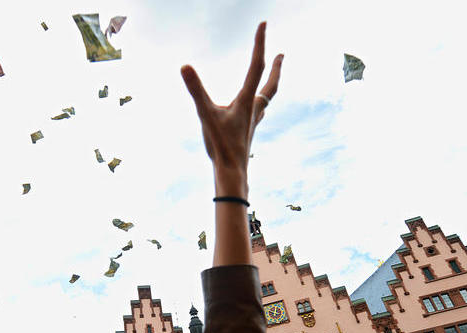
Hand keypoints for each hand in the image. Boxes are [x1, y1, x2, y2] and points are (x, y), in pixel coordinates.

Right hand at [180, 21, 282, 193]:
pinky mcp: (247, 132)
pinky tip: (253, 110)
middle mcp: (253, 109)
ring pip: (265, 99)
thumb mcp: (205, 114)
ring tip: (268, 78)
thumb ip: (196, 90)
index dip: (260, 43)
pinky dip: (258, 104)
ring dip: (269, 85)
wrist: (233, 173)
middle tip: (282, 54)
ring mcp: (252, 122)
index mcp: (247, 100)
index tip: (264, 24)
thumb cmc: (222, 146)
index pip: (256, 65)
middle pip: (270, 84)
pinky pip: (257, 112)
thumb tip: (185, 66)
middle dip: (276, 68)